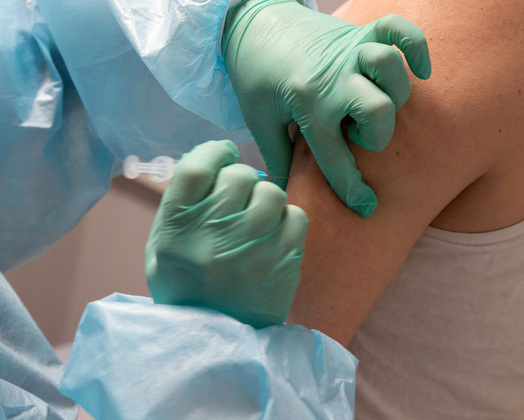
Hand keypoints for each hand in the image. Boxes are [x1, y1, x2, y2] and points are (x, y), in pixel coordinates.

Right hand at [145, 140, 308, 327]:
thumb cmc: (186, 285)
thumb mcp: (162, 246)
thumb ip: (181, 203)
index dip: (214, 152)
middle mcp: (213, 238)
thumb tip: (213, 161)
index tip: (224, 154)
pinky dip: (287, 219)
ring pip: (272, 192)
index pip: (195, 168)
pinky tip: (275, 233)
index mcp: (176, 230)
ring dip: (266, 197)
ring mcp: (251, 251)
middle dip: (241, 178)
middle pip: (238, 176)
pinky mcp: (283, 264)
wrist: (215, 341)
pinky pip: (296, 216)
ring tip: (258, 216)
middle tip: (240, 196)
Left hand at [223, 0, 430, 216]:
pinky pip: (400, 30)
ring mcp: (349, 51)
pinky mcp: (359, 31)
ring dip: (393, 94)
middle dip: (377, 135)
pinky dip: (415, 48)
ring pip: (392, 68)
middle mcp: (333, 77)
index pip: (336, 159)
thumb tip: (283, 194)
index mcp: (307, 104)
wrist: (252, 24)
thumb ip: (277, 157)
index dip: (352, 190)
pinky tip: (418, 70)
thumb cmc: (255, 76)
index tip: (366, 206)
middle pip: (379, 111)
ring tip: (374, 101)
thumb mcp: (258, 121)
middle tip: (357, 134)